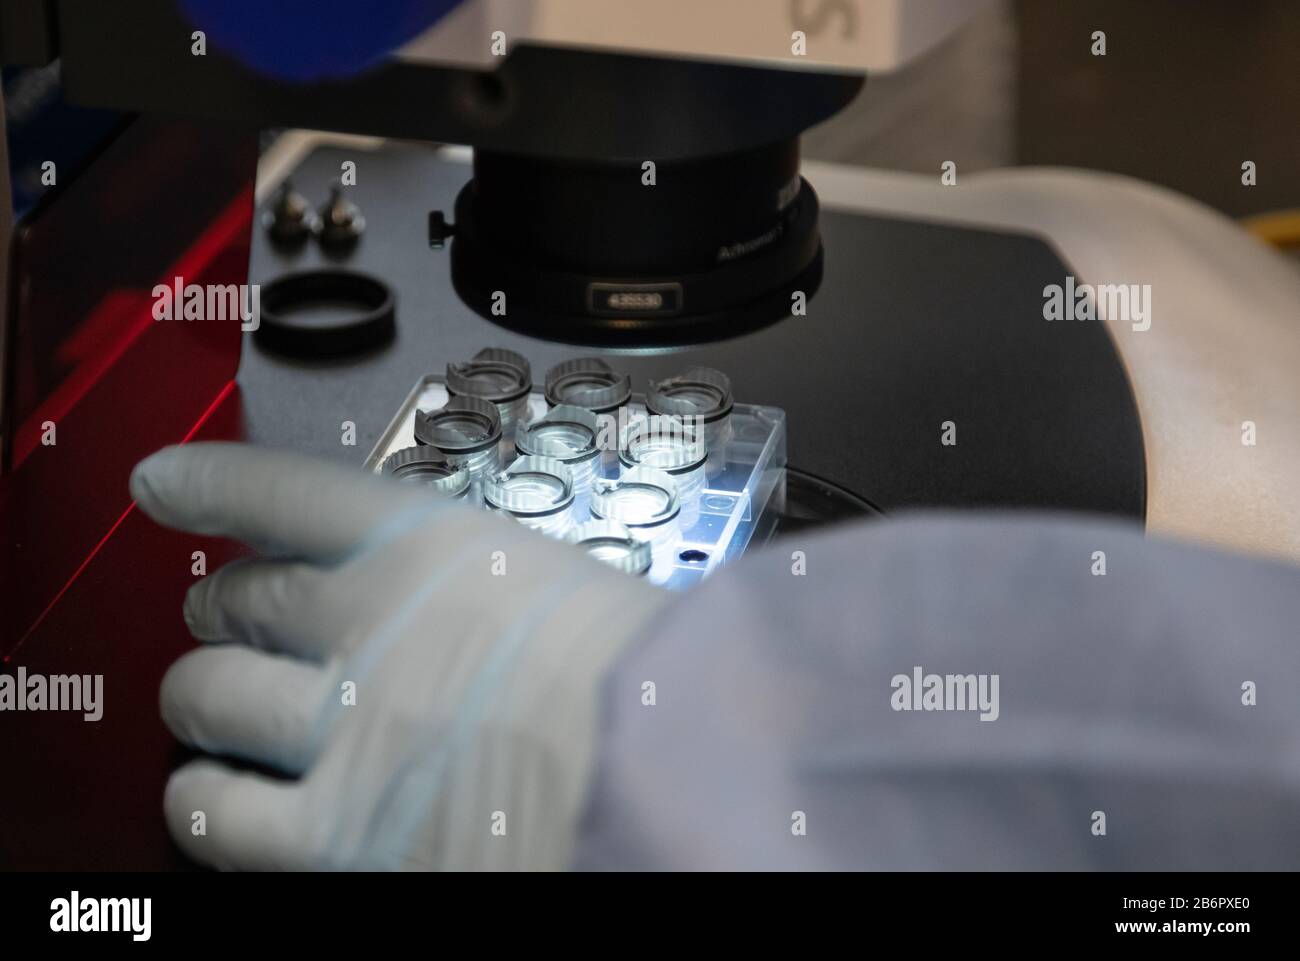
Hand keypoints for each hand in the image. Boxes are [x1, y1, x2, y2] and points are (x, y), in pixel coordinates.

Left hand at [131, 442, 668, 869]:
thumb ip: (508, 589)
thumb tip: (508, 606)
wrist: (669, 779)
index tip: (166, 480)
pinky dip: (202, 803)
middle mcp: (363, 628)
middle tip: (228, 617)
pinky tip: (213, 800)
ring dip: (204, 699)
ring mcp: (337, 732)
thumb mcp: (581, 590)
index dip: (211, 482)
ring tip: (215, 707)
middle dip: (222, 607)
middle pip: (235, 600)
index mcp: (431, 551)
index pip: (284, 492)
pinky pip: (215, 816)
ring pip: (207, 699)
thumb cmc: (658, 684)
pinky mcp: (330, 840)